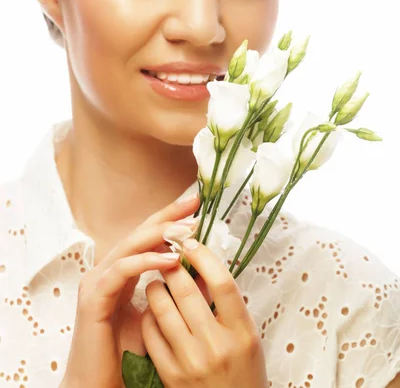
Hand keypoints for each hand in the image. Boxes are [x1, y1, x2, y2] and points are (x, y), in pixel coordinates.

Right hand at [60, 195, 199, 387]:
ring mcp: (97, 282)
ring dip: (160, 234)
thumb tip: (206, 273)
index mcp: (120, 273)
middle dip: (167, 217)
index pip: (147, 237)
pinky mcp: (93, 297)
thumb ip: (175, 294)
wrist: (99, 387)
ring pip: (130, 246)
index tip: (196, 206)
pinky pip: (122, 270)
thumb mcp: (158, 317)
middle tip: (194, 204)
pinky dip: (147, 261)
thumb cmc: (127, 356)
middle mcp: (107, 271)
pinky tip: (171, 260)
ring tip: (189, 230)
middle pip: (138, 232)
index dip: (169, 218)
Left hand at [142, 237, 268, 387]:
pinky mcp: (170, 375)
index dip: (203, 256)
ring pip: (162, 308)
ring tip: (157, 281)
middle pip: (187, 291)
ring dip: (156, 287)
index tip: (191, 242)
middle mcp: (217, 346)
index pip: (222, 283)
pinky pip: (150, 333)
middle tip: (167, 256)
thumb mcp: (244, 335)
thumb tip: (201, 263)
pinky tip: (153, 311)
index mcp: (242, 333)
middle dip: (172, 267)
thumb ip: (225, 303)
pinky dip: (148, 315)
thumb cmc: (241, 369)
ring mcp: (191, 362)